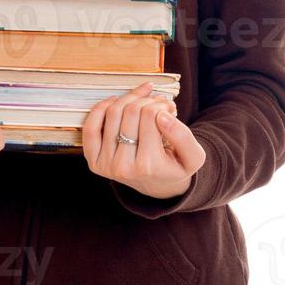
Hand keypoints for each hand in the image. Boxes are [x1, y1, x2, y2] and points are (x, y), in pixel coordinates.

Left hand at [82, 80, 204, 200]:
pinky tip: (115, 101)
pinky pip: (90, 128)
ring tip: (142, 99)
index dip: (161, 104)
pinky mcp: (94, 160)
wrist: (159, 186)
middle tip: (158, 101)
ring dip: (129, 98)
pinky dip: (101, 109)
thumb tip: (162, 115)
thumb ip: (183, 136)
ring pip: (113, 113)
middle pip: (131, 112)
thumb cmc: (176, 167)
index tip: (169, 106)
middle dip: (147, 100)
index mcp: (148, 166)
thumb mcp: (193, 156)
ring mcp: (106, 164)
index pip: (150, 116)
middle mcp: (123, 167)